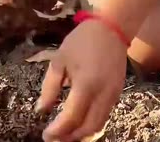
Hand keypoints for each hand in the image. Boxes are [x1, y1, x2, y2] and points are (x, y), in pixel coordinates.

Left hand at [36, 20, 127, 141]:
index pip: (71, 117)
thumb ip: (50, 88)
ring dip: (81, 133)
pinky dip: (90, 124)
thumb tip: (41, 110)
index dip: (58, 130)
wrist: (111, 28)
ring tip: (64, 133)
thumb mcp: (59, 61)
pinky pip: (104, 115)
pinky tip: (78, 122)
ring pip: (99, 125)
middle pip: (88, 128)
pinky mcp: (118, 93)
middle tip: (54, 138)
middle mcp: (103, 94)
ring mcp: (113, 95)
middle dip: (70, 137)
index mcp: (86, 85)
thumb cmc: (81, 42)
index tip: (45, 135)